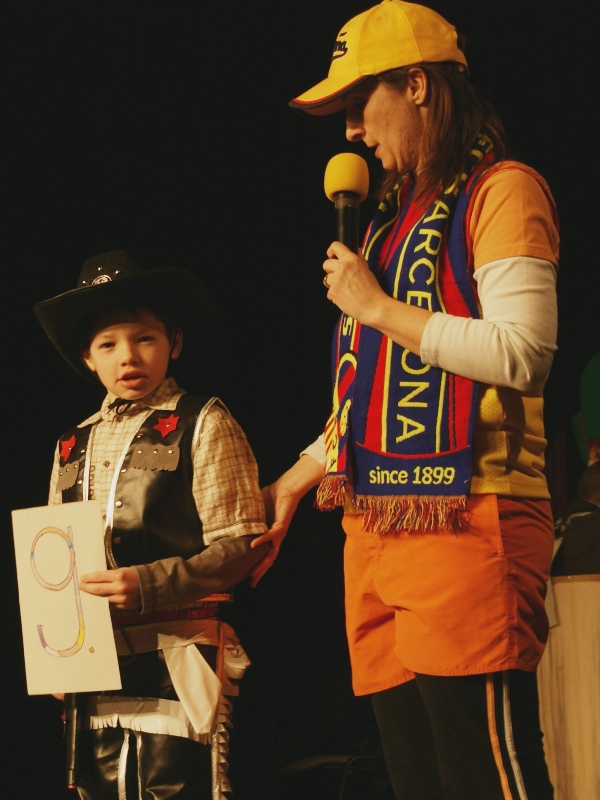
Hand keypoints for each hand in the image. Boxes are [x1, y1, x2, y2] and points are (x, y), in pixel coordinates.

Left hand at [79, 566, 141, 609]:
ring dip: (95, 595)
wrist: (153, 585)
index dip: (89, 578)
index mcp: (119, 576)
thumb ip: (111, 576)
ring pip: (103, 598)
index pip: (99, 577)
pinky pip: (110, 603)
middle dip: (87, 588)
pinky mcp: (123, 606)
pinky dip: (105, 601)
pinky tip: (100, 599)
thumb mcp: (124, 570)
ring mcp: (121, 598)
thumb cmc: (137, 575)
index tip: (82, 579)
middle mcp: (119, 588)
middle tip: (80, 586)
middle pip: (98, 589)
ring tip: (88, 593)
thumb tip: (97, 580)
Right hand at [249, 455, 322, 586]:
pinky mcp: (281, 526)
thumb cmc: (273, 496)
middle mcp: (275, 537)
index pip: (262, 554)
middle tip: (252, 583)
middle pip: (268, 559)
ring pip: (271, 553)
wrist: (286, 487)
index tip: (247, 575)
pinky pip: (270, 535)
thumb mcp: (255, 510)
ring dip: (262, 564)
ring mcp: (278, 533)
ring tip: (253, 573)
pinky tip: (252, 546)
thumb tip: (230, 517)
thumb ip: (247, 516)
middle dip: (260, 572)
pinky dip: (261, 540)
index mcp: (268, 535)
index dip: (256, 565)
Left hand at [323, 241, 385, 323]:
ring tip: (346, 290)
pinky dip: (335, 295)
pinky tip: (345, 297)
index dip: (331, 251)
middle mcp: (342, 267)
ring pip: (327, 279)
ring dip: (333, 284)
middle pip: (326, 264)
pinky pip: (329, 292)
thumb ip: (358, 259)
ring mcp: (336, 280)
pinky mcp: (332, 292)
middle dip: (330, 270)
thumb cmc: (372, 290)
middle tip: (340, 277)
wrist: (373, 307)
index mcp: (351, 259)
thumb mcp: (367, 269)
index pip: (335, 246)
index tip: (332, 256)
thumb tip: (355, 251)